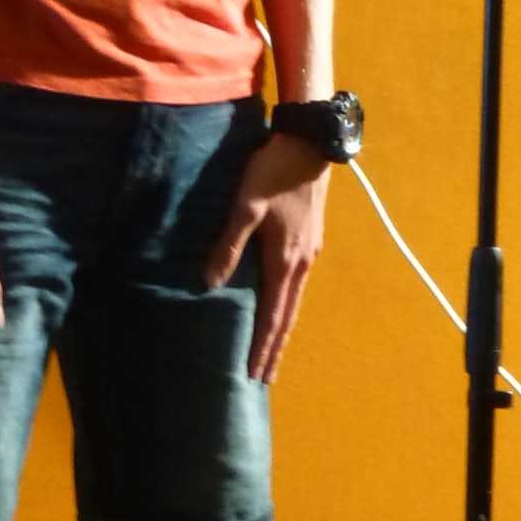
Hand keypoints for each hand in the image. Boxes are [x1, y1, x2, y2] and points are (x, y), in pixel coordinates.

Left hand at [202, 130, 329, 383]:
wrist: (310, 143)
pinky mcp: (310, 240)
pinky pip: (296, 284)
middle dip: (275, 348)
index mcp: (286, 260)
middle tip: (264, 377)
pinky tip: (278, 305)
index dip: (263, 346)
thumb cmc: (273, 172)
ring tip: (271, 350)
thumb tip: (209, 283)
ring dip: (282, 328)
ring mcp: (310, 252)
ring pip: (294, 300)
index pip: (274, 316)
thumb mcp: (244, 206)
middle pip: (287, 316)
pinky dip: (286, 304)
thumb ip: (228, 245)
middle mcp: (302, 264)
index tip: (255, 374)